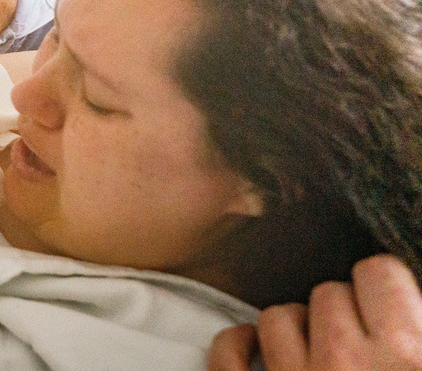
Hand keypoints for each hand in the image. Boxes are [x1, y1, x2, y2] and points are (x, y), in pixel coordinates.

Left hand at [207, 255, 421, 370]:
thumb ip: (414, 324)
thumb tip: (400, 290)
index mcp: (405, 352)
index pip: (378, 271)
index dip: (384, 287)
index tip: (387, 303)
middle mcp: (345, 361)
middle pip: (328, 292)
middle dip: (342, 312)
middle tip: (359, 342)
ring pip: (277, 316)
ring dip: (296, 329)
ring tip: (318, 351)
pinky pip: (228, 354)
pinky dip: (237, 347)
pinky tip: (253, 349)